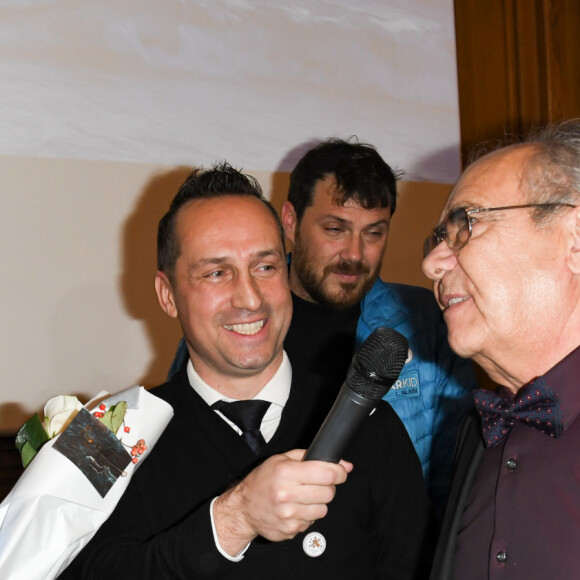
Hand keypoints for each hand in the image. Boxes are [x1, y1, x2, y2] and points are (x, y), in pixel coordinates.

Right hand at [213, 449, 352, 555]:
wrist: (244, 508)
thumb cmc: (263, 480)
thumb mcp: (282, 459)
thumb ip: (312, 456)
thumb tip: (345, 464)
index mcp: (286, 472)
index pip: (326, 474)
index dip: (340, 472)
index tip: (341, 472)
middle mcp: (287, 494)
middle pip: (328, 492)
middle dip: (328, 487)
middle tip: (318, 483)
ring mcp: (289, 515)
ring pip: (323, 509)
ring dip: (318, 502)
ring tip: (304, 496)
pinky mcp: (290, 530)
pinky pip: (312, 522)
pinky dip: (308, 514)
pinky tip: (296, 508)